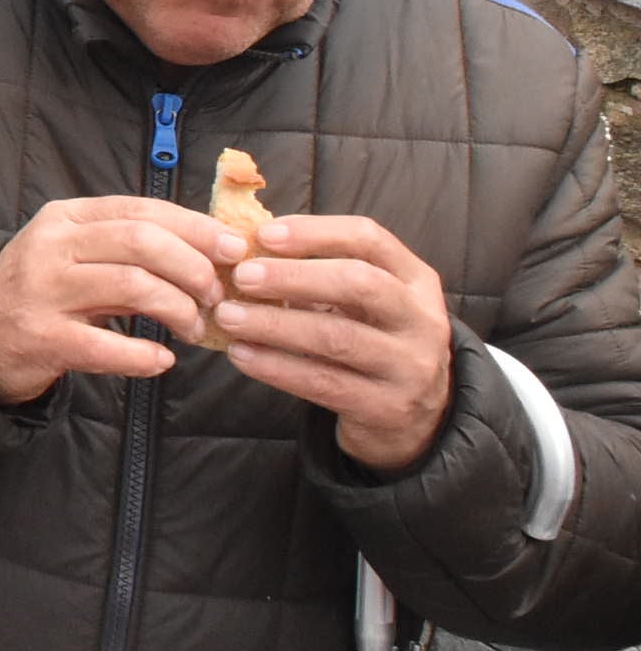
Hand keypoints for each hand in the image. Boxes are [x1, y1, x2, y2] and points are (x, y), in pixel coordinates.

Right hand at [0, 196, 236, 402]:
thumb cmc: (47, 290)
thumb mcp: (77, 251)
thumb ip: (130, 244)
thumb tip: (214, 246)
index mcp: (65, 217)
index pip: (141, 210)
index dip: (195, 227)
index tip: (234, 249)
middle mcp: (51, 247)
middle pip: (141, 242)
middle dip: (193, 267)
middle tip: (216, 295)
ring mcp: (44, 292)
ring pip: (133, 287)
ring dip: (179, 309)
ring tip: (193, 327)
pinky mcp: (43, 337)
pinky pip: (107, 346)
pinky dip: (144, 356)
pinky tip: (162, 360)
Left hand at [212, 214, 453, 470]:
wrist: (418, 417)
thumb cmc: (374, 340)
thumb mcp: (365, 302)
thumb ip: (320, 273)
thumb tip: (245, 249)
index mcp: (416, 280)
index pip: (370, 240)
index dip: (315, 233)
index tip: (263, 234)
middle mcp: (422, 320)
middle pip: (359, 284)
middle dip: (294, 277)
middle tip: (242, 276)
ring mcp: (410, 366)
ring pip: (337, 337)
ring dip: (274, 324)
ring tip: (228, 316)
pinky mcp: (387, 408)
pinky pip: (323, 382)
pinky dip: (276, 366)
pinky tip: (241, 353)